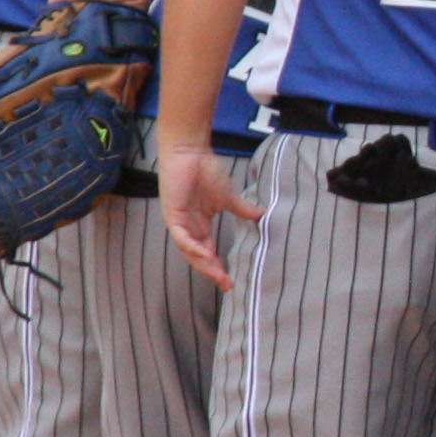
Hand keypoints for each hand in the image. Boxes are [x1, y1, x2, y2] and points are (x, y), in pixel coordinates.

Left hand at [160, 143, 262, 288]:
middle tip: (227, 284)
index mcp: (199, 224)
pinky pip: (182, 237)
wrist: (190, 152)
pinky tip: (206, 255)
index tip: (232, 281)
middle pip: (198, 257)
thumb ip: (242, 209)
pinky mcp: (172, 214)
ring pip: (189, 251)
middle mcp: (187, 227)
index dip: (218, 266)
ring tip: (219, 275)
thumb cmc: (205, 170)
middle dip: (212, 271)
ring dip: (204, 264)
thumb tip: (262, 216)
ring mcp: (179, 222)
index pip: (208, 251)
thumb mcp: (228, 196)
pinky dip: (193, 247)